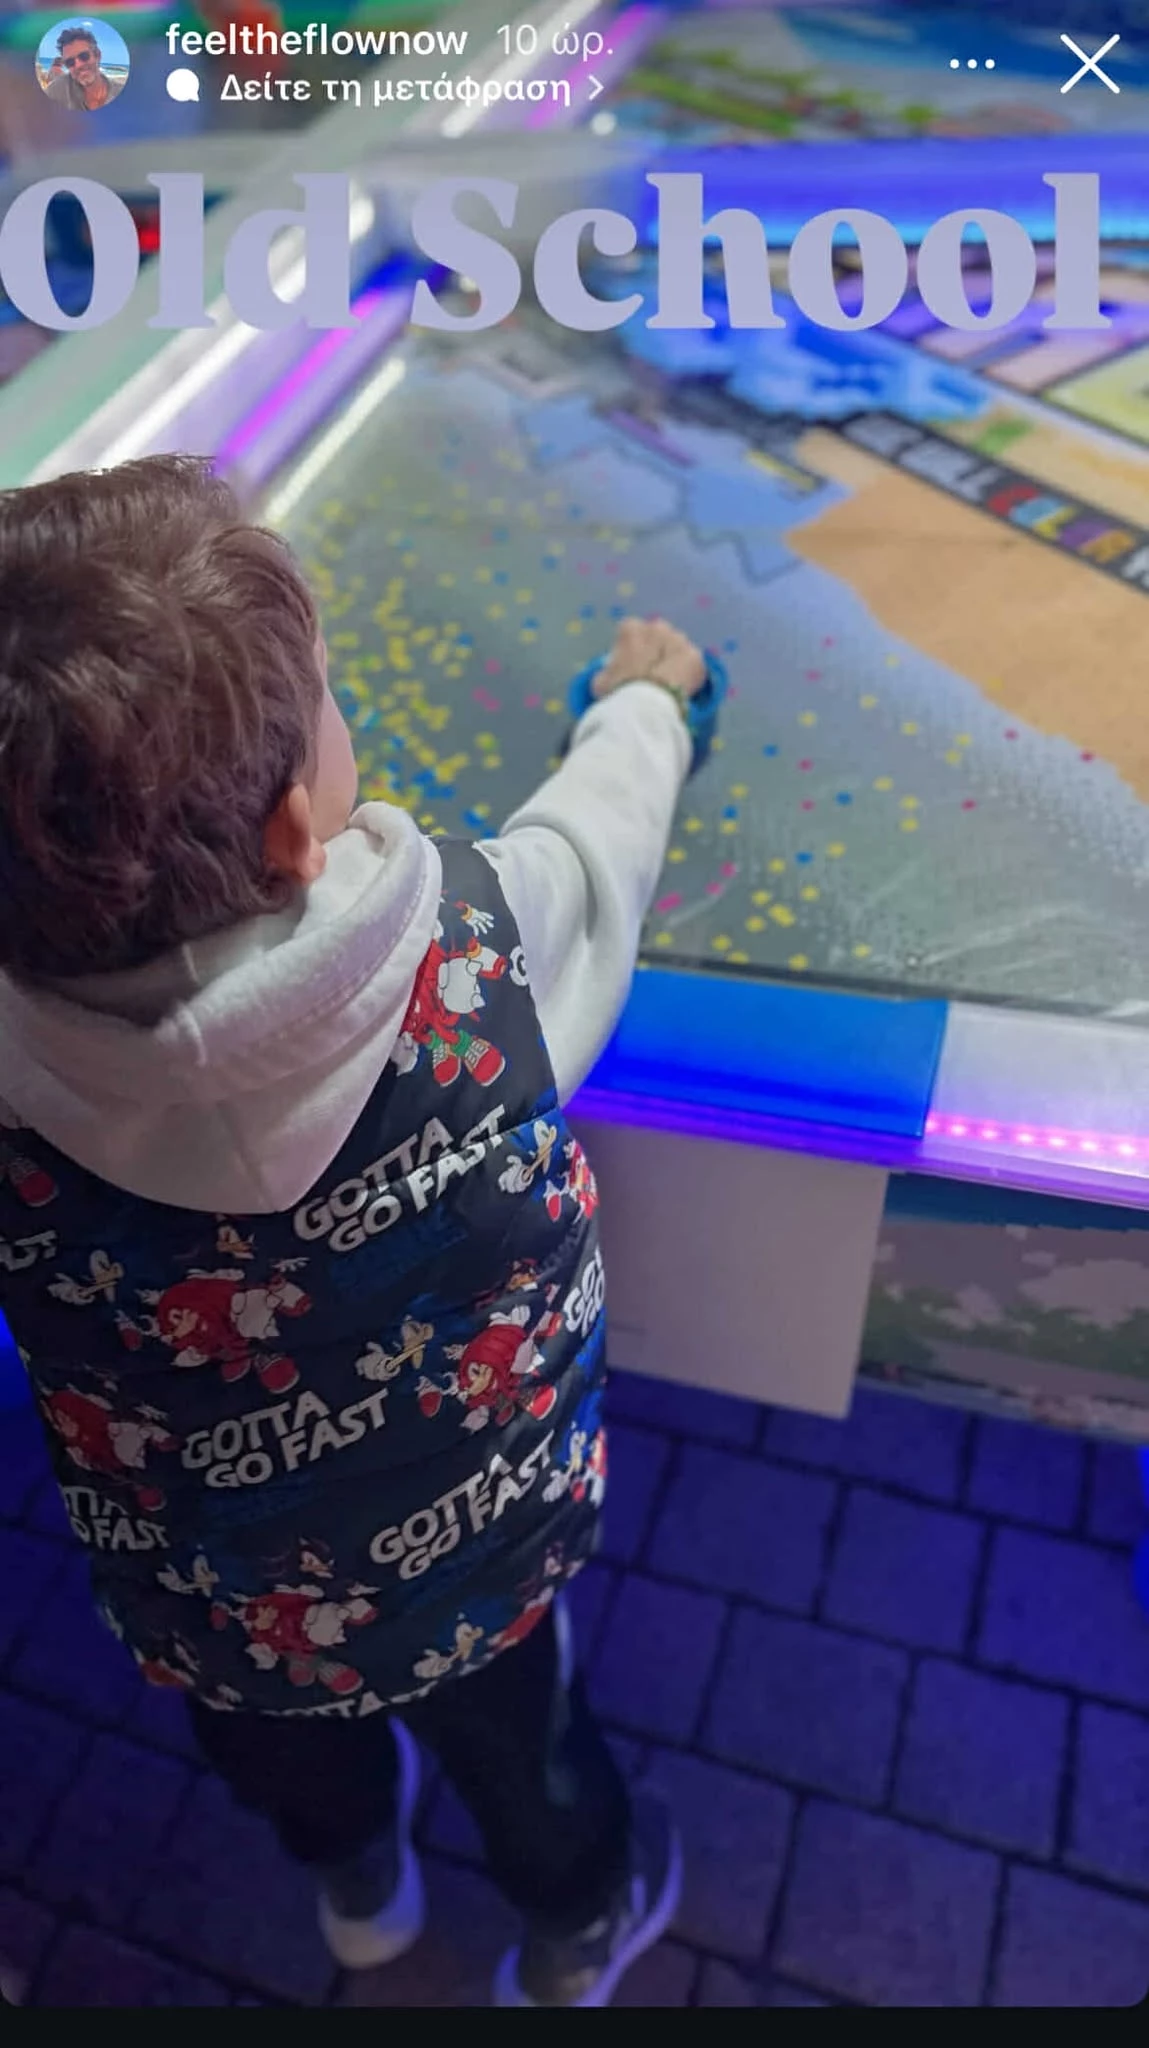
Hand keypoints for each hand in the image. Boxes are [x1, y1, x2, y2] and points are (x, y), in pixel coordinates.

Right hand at [592, 617, 706, 701]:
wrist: (647, 705)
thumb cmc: (619, 691)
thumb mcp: (601, 681)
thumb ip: (608, 671)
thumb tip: (610, 675)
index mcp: (631, 628)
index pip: (630, 631)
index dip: (630, 649)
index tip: (630, 664)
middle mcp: (657, 627)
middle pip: (658, 635)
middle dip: (656, 649)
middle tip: (651, 672)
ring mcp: (679, 640)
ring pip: (677, 647)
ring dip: (674, 659)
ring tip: (669, 682)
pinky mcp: (696, 657)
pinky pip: (692, 665)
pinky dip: (689, 674)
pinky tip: (682, 689)